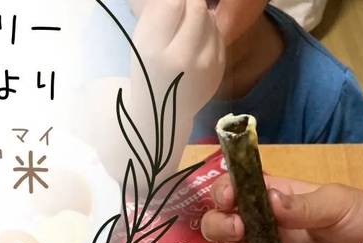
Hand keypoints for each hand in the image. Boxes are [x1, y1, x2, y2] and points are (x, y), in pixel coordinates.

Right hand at [132, 0, 224, 116]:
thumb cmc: (150, 70)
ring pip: (210, 19)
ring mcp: (206, 66)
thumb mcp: (142, 40)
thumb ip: (158, 11)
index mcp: (156, 51)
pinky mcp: (219, 70)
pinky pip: (218, 34)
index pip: (174, 3)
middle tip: (182, 11)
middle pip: (197, 7)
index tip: (173, 6)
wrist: (166, 111)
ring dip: (200, 16)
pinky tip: (197, 43)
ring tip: (188, 30)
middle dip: (190, 2)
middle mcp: (184, 59)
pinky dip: (209, 32)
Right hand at [202, 174, 362, 242]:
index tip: (230, 199)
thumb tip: (269, 202)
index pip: (230, 191)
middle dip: (218, 228)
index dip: (221, 193)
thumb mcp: (336, 203)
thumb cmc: (362, 219)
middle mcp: (258, 230)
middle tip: (240, 232)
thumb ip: (302, 206)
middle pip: (215, 229)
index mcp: (270, 201)